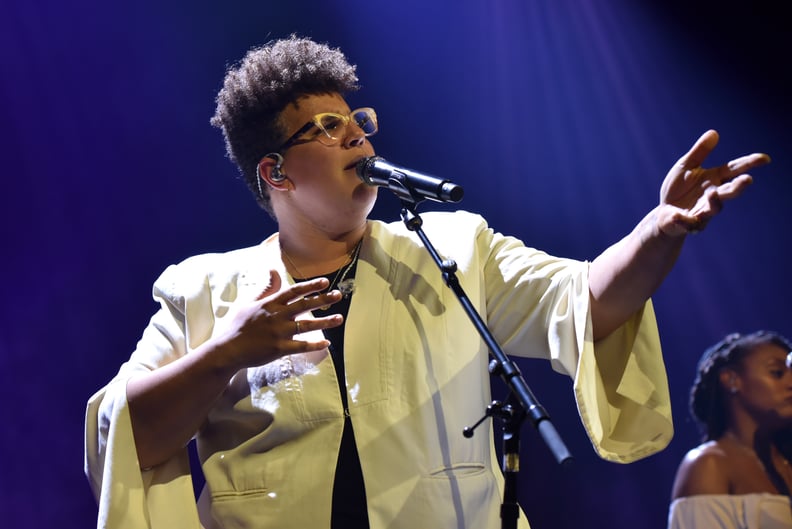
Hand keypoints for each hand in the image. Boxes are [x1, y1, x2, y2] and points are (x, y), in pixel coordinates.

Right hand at [213, 270, 343, 369]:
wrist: (227, 349)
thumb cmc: (236, 325)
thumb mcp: (249, 302)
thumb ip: (265, 288)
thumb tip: (274, 270)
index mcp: (269, 304)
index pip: (293, 292)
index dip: (310, 286)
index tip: (325, 282)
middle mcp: (276, 316)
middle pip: (304, 305)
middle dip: (323, 299)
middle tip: (339, 295)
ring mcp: (278, 333)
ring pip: (306, 326)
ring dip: (325, 322)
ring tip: (340, 318)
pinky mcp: (279, 349)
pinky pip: (301, 346)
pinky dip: (314, 345)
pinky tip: (327, 343)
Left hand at [656, 130, 769, 235]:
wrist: (664, 213)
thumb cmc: (677, 188)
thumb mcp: (685, 166)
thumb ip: (699, 152)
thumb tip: (714, 132)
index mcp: (714, 179)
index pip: (734, 170)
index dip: (749, 164)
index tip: (764, 159)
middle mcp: (712, 195)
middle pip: (729, 191)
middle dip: (739, 187)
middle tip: (748, 179)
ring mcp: (703, 211)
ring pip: (714, 209)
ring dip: (714, 202)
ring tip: (712, 193)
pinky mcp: (689, 223)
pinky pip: (688, 223)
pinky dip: (683, 220)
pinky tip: (677, 216)